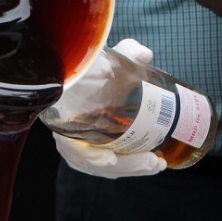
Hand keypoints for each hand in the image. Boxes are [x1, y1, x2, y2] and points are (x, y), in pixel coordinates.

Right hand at [52, 39, 167, 178]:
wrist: (96, 71)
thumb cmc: (101, 65)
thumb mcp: (114, 55)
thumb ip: (127, 51)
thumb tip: (144, 55)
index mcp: (64, 112)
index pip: (70, 143)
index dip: (89, 155)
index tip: (111, 159)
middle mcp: (68, 132)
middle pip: (93, 161)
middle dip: (125, 166)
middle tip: (152, 161)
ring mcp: (79, 143)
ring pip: (103, 167)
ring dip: (131, 169)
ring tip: (157, 164)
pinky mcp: (92, 148)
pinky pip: (107, 165)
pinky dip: (128, 167)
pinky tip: (149, 165)